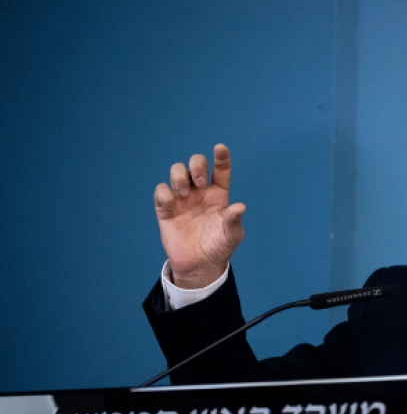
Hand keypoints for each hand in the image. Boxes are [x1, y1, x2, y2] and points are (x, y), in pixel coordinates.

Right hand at [153, 144, 245, 288]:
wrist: (200, 265)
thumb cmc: (219, 247)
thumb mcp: (232, 235)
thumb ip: (234, 220)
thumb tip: (240, 207)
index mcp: (219, 194)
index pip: (221, 170)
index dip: (221, 157)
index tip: (220, 148)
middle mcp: (200, 192)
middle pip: (196, 163)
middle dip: (196, 165)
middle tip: (198, 182)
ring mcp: (182, 199)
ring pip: (177, 171)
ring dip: (179, 175)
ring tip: (184, 192)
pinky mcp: (166, 210)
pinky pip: (161, 192)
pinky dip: (164, 192)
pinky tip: (171, 203)